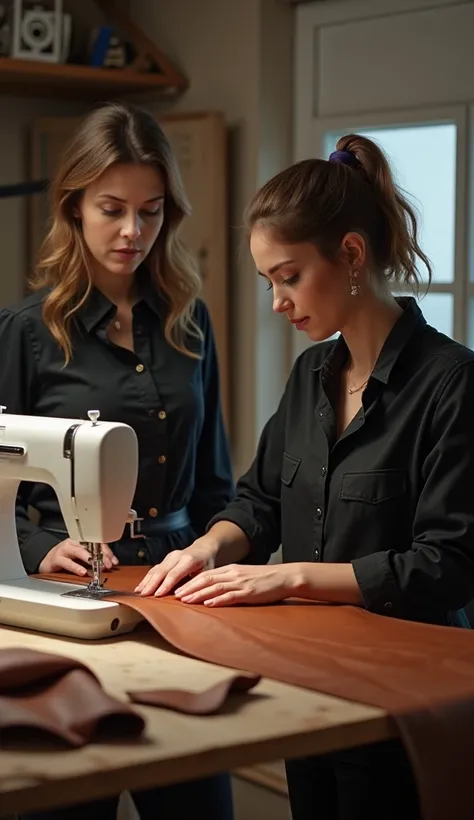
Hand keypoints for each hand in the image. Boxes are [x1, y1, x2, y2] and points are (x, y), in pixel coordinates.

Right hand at [38, 539, 118, 575]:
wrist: (46, 562)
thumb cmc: (66, 559)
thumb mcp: (82, 559)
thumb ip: (94, 561)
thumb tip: (108, 566)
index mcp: (82, 541)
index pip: (98, 543)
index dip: (107, 552)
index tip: (114, 561)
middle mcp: (74, 542)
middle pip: (90, 546)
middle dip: (101, 556)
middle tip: (108, 565)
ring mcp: (65, 549)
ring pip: (79, 551)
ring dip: (90, 559)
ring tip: (98, 565)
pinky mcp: (57, 558)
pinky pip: (68, 562)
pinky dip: (76, 567)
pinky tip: (82, 572)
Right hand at [135, 537, 218, 596]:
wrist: (203, 548)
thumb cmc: (206, 563)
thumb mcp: (207, 573)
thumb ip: (198, 584)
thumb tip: (188, 598)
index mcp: (188, 559)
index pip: (175, 574)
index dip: (165, 585)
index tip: (157, 595)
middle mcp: (177, 556)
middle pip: (162, 571)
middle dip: (151, 584)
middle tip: (144, 596)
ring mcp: (170, 556)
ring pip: (156, 569)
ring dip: (146, 581)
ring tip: (139, 593)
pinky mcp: (165, 559)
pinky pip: (155, 569)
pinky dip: (147, 578)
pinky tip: (141, 587)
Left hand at [174, 563, 297, 606]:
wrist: (285, 577)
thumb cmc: (265, 579)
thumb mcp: (244, 576)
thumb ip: (229, 581)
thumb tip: (213, 591)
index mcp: (231, 570)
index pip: (206, 575)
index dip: (190, 582)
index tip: (178, 589)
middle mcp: (233, 574)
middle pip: (207, 579)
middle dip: (190, 588)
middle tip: (175, 596)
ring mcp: (241, 583)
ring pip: (215, 587)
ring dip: (198, 594)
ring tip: (186, 600)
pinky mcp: (249, 592)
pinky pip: (231, 596)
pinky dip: (218, 600)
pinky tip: (208, 604)